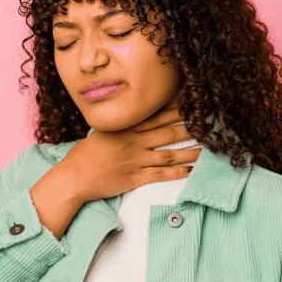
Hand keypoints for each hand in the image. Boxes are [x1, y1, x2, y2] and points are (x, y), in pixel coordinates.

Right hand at [55, 105, 201, 202]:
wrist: (74, 177)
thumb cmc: (84, 155)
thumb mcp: (102, 133)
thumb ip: (120, 127)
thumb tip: (133, 120)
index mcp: (126, 128)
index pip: (156, 115)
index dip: (176, 109)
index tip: (192, 103)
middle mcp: (134, 141)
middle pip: (168, 132)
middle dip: (190, 127)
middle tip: (208, 123)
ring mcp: (135, 160)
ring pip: (169, 154)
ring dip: (190, 151)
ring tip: (208, 149)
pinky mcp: (135, 178)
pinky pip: (161, 175)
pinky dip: (177, 173)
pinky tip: (191, 170)